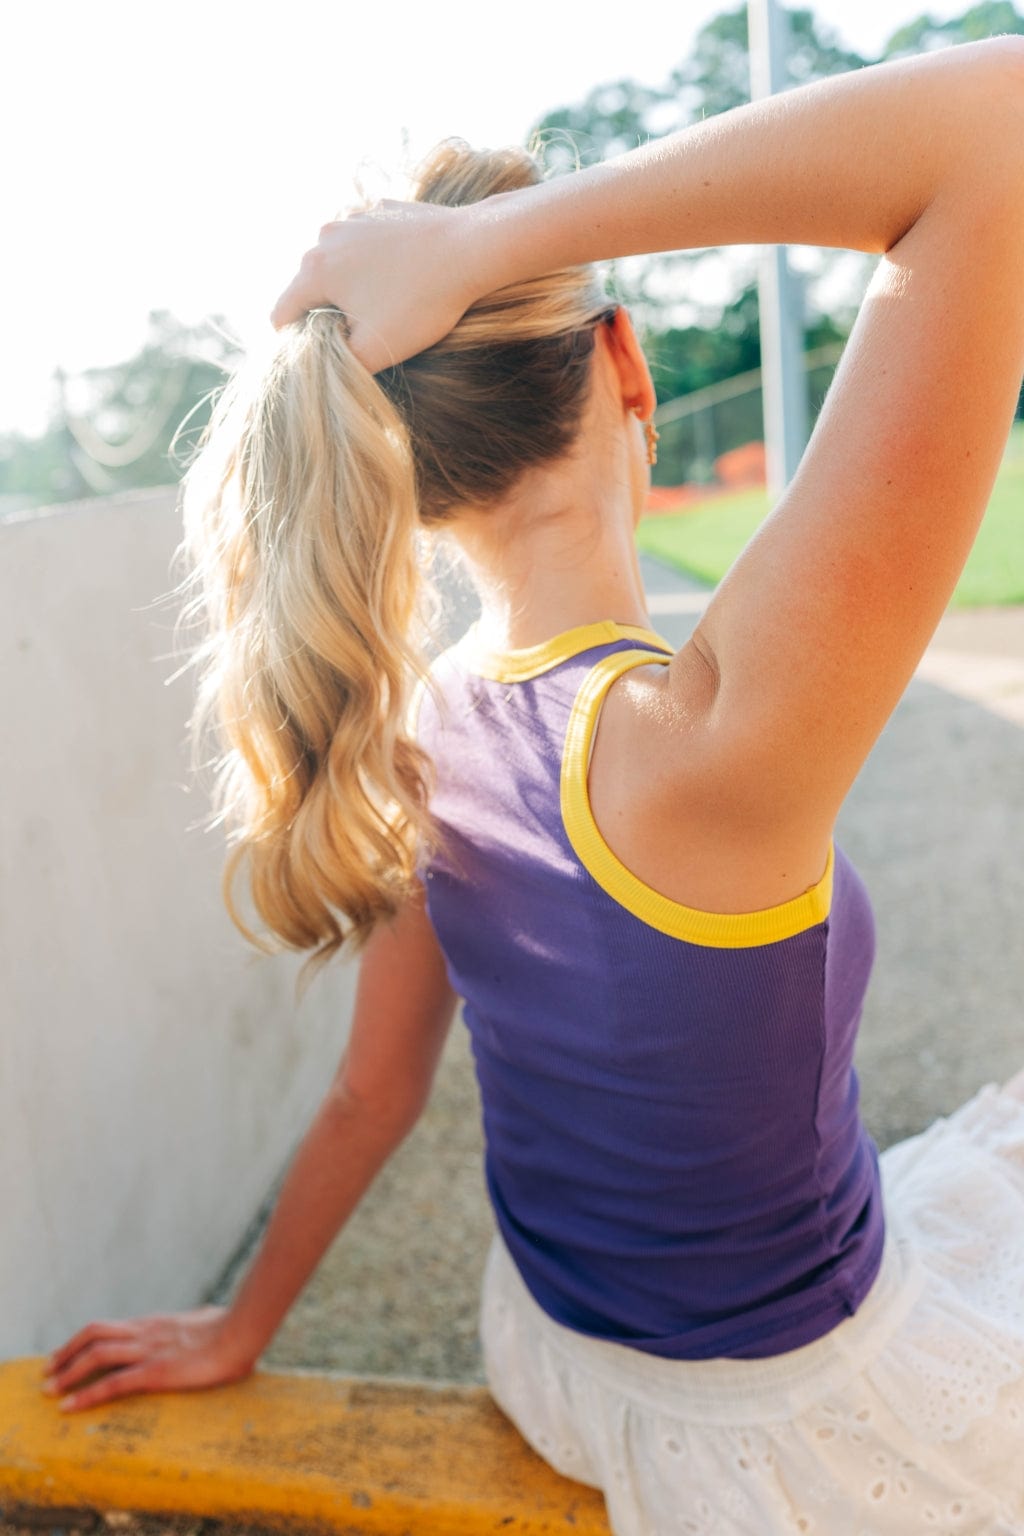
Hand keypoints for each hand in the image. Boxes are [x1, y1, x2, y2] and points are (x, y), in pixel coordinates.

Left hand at [40, 1304, 255, 1412]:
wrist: (243, 1332)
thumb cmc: (231, 1327)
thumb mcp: (205, 1320)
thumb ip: (197, 1320)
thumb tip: (205, 1316)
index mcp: (154, 1323)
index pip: (107, 1327)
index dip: (81, 1341)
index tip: (66, 1355)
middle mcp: (145, 1332)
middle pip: (93, 1334)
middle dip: (66, 1353)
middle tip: (47, 1371)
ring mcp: (149, 1350)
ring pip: (96, 1356)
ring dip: (68, 1373)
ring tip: (50, 1391)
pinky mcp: (157, 1371)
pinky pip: (114, 1383)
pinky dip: (87, 1395)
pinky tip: (71, 1407)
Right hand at [270, 199, 485, 373]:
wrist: (472, 250)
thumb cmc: (421, 304)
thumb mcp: (374, 351)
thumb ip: (335, 362)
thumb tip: (320, 364)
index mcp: (315, 269)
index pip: (281, 313)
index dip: (293, 342)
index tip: (318, 358)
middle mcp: (326, 235)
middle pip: (309, 286)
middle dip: (325, 313)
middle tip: (359, 336)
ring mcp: (356, 217)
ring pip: (338, 263)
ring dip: (350, 286)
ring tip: (384, 306)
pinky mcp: (383, 209)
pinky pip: (366, 244)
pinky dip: (375, 263)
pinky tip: (404, 277)